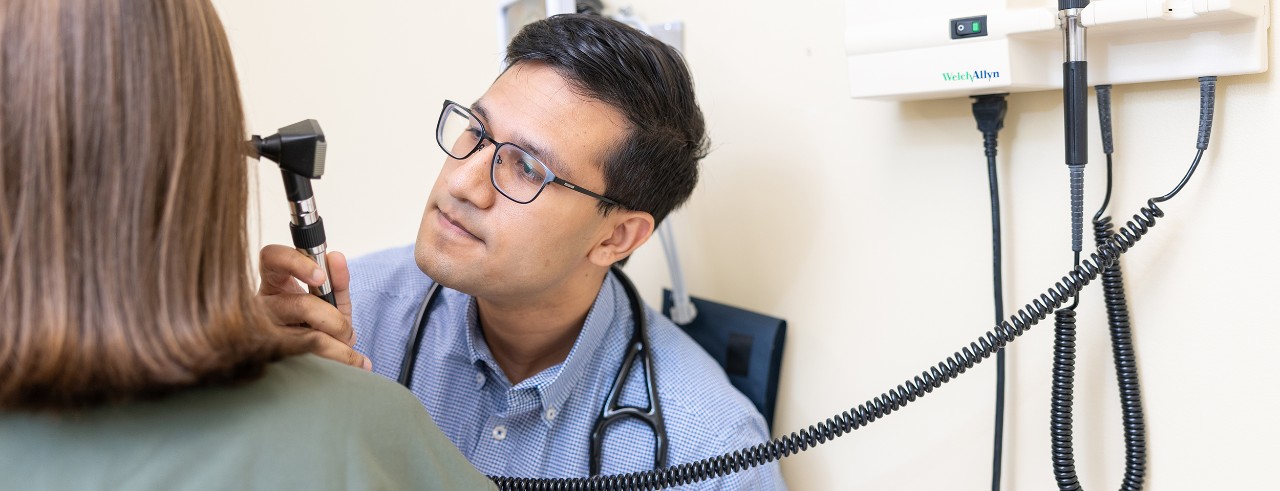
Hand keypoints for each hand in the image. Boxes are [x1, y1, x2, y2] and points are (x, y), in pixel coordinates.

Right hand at [257, 244, 370, 370]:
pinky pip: (311, 360)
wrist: (318, 364)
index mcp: (274, 285)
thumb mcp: (332, 300)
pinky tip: (356, 365)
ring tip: (352, 351)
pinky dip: (340, 360)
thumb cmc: (320, 325)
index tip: (321, 276)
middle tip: (346, 330)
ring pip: (305, 338)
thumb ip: (337, 280)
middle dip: (330, 317)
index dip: (294, 263)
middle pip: (295, 305)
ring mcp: (264, 337)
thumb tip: (336, 257)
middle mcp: (262, 308)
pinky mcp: (274, 362)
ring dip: (338, 345)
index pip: (271, 258)